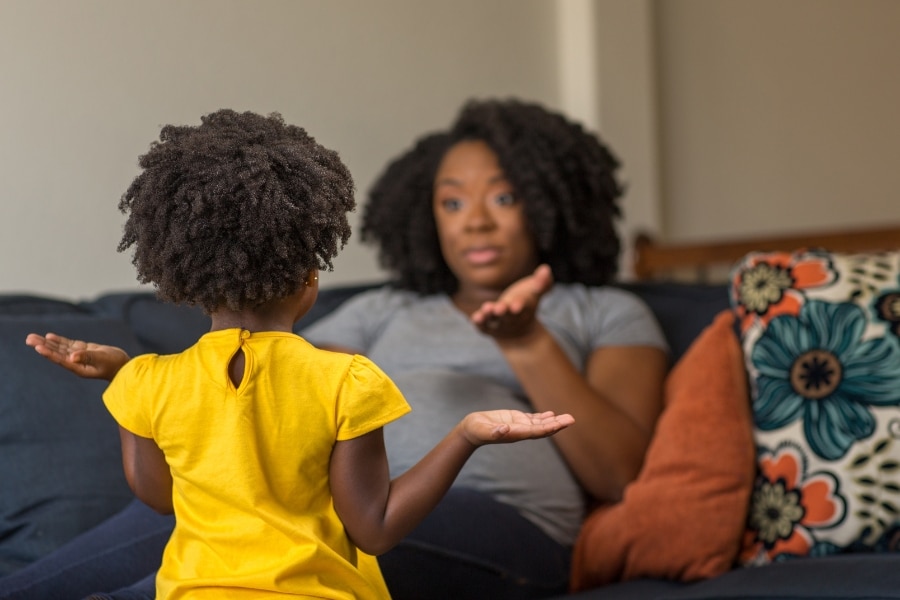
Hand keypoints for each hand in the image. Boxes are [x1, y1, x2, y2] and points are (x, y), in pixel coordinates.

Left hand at [25, 333, 129, 380]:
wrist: (124, 366)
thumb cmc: (115, 364)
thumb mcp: (102, 360)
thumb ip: (88, 357)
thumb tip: (72, 356)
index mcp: (78, 367)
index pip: (60, 359)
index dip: (49, 353)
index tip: (38, 347)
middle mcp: (75, 362)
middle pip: (56, 353)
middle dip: (42, 345)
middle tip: (29, 338)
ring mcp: (79, 356)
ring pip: (59, 348)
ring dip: (46, 342)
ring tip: (32, 337)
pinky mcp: (84, 350)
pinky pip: (68, 345)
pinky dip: (59, 341)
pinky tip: (49, 336)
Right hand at [459, 409, 573, 445]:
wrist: (471, 431)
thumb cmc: (476, 431)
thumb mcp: (483, 431)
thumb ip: (494, 432)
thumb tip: (505, 430)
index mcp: (515, 434)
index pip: (535, 432)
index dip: (548, 428)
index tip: (559, 424)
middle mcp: (520, 431)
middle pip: (542, 429)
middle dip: (557, 425)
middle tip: (572, 419)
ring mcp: (519, 426)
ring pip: (540, 424)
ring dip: (554, 421)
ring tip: (568, 417)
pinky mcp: (515, 420)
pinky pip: (533, 419)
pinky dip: (543, 417)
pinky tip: (551, 414)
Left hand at [471, 264, 552, 338]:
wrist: (518, 331)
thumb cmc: (526, 303)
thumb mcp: (535, 292)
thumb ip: (542, 282)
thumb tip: (545, 269)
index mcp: (524, 308)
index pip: (523, 305)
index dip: (519, 305)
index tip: (516, 306)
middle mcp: (511, 318)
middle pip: (508, 316)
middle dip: (504, 312)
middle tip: (499, 309)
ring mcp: (498, 323)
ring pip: (493, 321)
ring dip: (489, 315)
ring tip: (486, 308)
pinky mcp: (486, 326)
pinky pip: (482, 325)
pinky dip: (479, 322)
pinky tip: (474, 317)